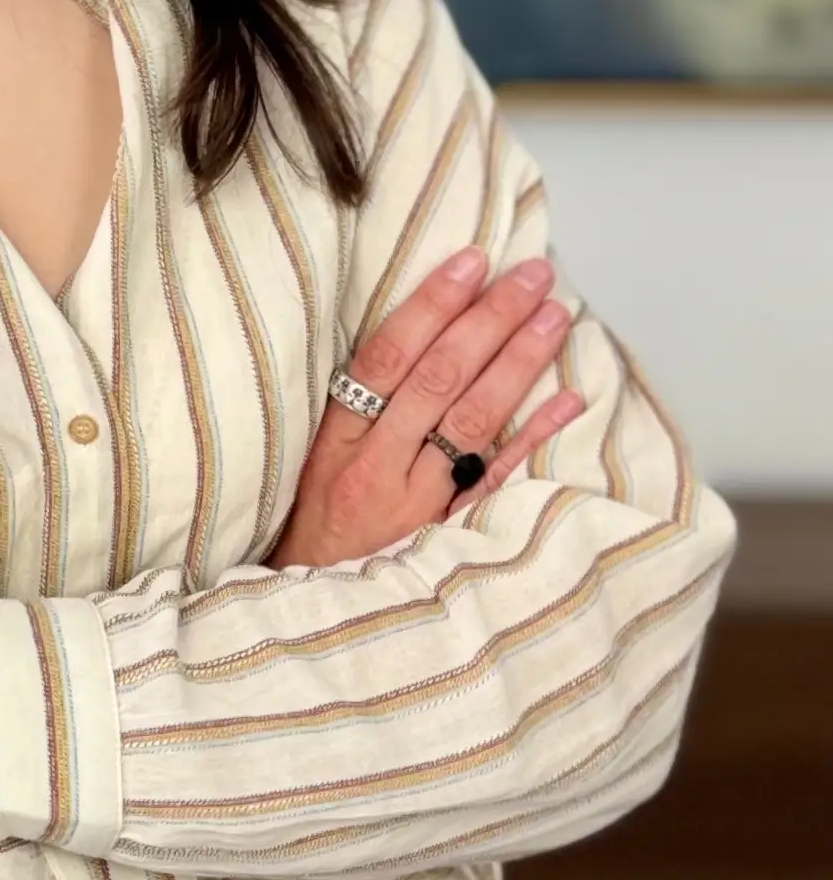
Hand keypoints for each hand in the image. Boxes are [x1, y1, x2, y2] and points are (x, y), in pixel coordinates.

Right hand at [267, 247, 583, 570]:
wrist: (310, 618)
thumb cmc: (312, 532)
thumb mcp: (312, 462)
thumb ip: (355, 409)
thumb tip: (413, 334)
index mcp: (337, 439)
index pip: (388, 356)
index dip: (431, 305)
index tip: (472, 261)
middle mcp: (377, 466)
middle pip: (439, 379)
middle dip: (489, 320)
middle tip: (532, 274)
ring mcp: (418, 504)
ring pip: (473, 420)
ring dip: (518, 363)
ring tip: (555, 316)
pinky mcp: (450, 537)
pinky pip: (498, 481)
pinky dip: (535, 438)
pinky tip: (569, 400)